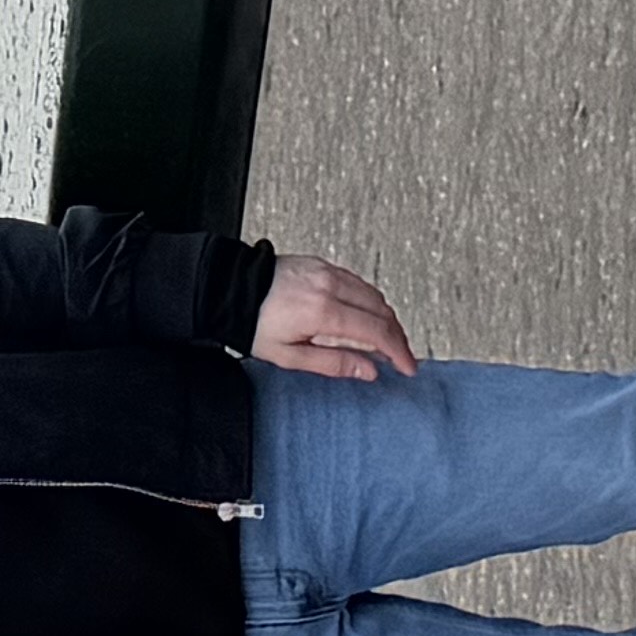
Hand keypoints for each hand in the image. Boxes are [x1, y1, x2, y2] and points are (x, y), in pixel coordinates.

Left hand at [248, 252, 417, 380]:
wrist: (228, 289)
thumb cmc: (252, 323)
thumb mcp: (290, 355)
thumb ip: (333, 363)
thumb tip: (368, 371)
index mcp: (323, 312)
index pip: (377, 332)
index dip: (398, 352)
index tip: (407, 366)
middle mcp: (330, 287)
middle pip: (382, 311)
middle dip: (397, 336)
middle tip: (401, 357)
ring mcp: (327, 272)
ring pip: (374, 295)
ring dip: (386, 318)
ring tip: (386, 340)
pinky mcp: (322, 264)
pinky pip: (358, 283)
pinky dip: (370, 301)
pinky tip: (367, 316)